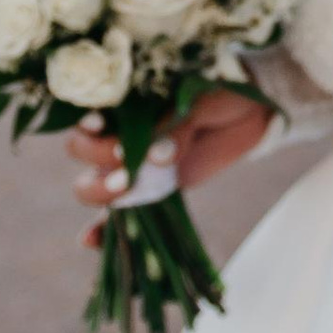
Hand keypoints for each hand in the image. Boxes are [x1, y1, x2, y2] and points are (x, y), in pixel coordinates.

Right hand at [67, 89, 274, 239]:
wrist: (249, 110)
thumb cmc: (218, 92)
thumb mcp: (199, 101)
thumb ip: (175, 126)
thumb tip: (157, 158)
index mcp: (124, 100)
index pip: (87, 112)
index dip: (87, 124)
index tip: (101, 127)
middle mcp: (118, 132)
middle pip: (82, 149)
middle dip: (97, 157)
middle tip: (126, 161)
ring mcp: (131, 164)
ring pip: (92, 182)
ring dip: (97, 191)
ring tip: (123, 190)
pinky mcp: (148, 190)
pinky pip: (119, 215)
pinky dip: (103, 231)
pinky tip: (90, 240)